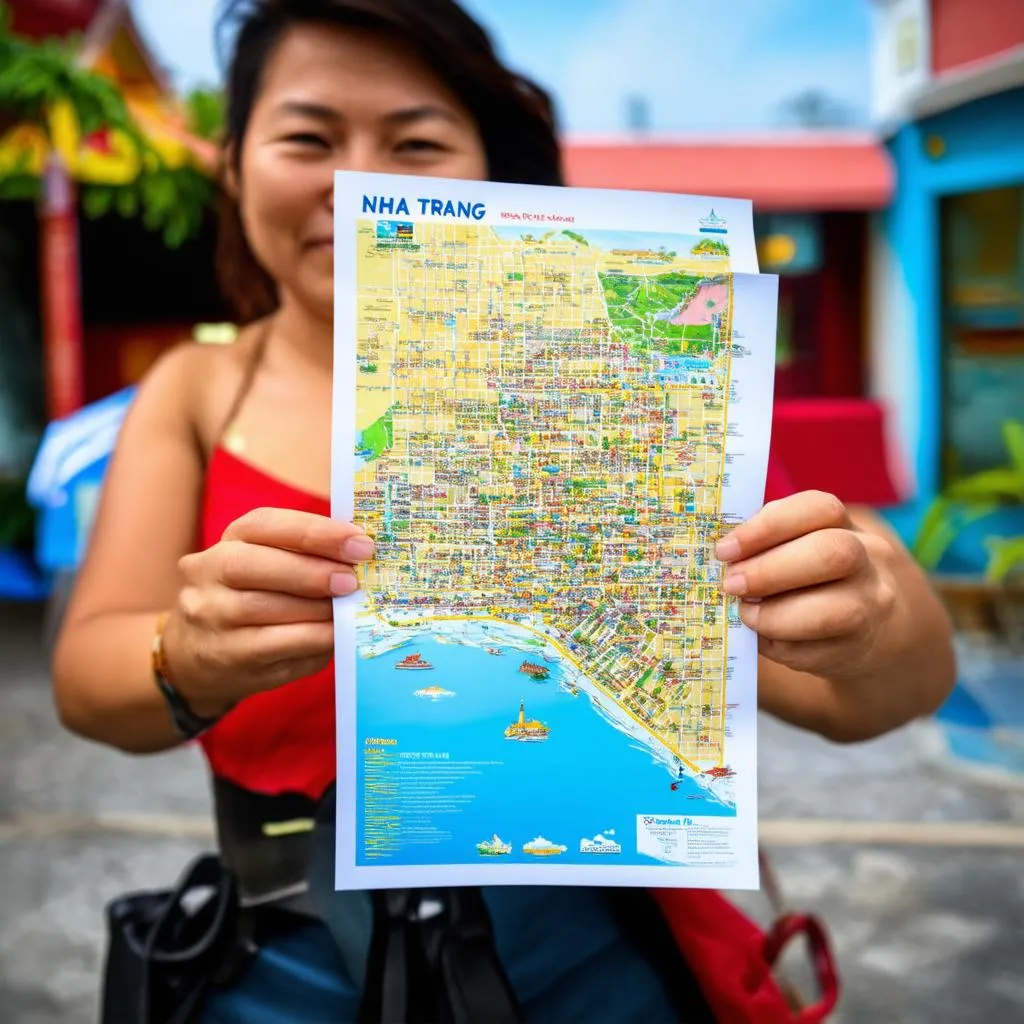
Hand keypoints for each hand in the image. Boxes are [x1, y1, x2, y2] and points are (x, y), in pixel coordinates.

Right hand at [163, 507, 373, 713]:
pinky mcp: (224, 656)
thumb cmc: (253, 597)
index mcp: (229, 540)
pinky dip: (312, 639)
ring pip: (264, 609)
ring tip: (347, 609)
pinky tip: (334, 634)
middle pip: (256, 565)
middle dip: (313, 572)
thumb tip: (362, 557)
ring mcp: (210, 616)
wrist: (198, 654)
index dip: (316, 532)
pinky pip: (273, 647)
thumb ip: (307, 556)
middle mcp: (208, 573)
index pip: (265, 524)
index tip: (359, 544)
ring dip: (315, 609)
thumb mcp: (269, 564)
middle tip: (352, 581)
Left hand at [715, 491, 896, 682]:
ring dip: (774, 615)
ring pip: (833, 612)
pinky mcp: (858, 649)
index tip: (725, 549)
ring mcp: (870, 607)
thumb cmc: (813, 577)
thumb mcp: (798, 547)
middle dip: (769, 571)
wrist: (872, 626)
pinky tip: (764, 637)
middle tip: (731, 584)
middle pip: (833, 554)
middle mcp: (869, 561)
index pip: (819, 509)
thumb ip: (766, 545)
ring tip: (746, 614)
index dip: (768, 526)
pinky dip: (780, 644)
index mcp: (843, 525)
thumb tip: (721, 558)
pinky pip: (816, 652)